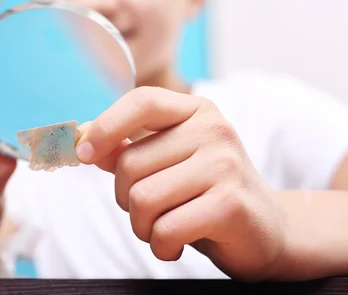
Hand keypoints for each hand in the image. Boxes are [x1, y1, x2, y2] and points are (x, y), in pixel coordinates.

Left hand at [75, 86, 284, 280]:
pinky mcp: (231, 204)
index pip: (142, 101)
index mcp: (195, 111)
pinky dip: (160, 246)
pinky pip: (165, 229)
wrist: (266, 230)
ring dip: (142, 227)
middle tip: (149, 211)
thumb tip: (82, 141)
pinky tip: (178, 244)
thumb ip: (125, 149)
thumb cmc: (205, 194)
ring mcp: (225, 165)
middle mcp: (213, 130)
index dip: (105, 126)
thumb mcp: (166, 163)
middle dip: (125, 199)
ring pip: (143, 199)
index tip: (83, 154)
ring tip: (163, 228)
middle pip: (131, 163)